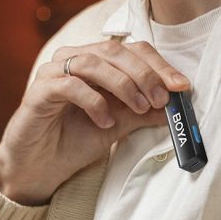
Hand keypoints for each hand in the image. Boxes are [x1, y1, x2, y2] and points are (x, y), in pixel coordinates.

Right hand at [0, 40, 189, 204]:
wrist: (39, 169)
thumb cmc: (74, 140)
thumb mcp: (119, 125)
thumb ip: (144, 112)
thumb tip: (175, 105)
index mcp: (96, 61)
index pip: (132, 50)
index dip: (159, 66)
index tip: (181, 86)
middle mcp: (74, 58)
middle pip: (115, 51)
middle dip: (144, 74)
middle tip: (161, 99)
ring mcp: (54, 71)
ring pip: (94, 63)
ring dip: (123, 85)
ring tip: (139, 108)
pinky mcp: (39, 90)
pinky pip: (70, 85)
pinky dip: (94, 101)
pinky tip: (105, 121)